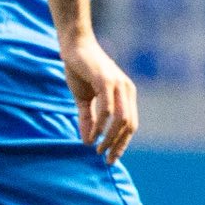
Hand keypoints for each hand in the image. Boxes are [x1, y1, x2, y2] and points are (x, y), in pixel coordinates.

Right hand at [60, 32, 138, 164]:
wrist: (74, 46)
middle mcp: (127, 90)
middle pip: (129, 125)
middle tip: (105, 158)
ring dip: (110, 137)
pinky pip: (107, 109)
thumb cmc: (81, 70)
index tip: (112, 158)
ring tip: (97, 148)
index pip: (131, 124)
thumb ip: (88, 118)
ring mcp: (118, 84)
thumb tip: (87, 141)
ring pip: (121, 119)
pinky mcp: (106, 80)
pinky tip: (92, 134)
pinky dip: (100, 125)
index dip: (122, 142)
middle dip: (118, 144)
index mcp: (126, 94)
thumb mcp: (84, 99)